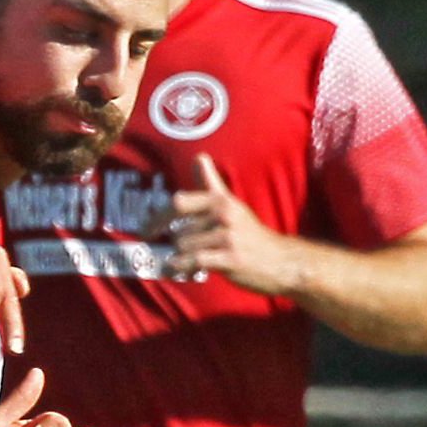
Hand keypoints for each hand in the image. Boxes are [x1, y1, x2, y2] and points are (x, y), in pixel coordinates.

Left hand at [158, 155, 299, 294]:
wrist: (280, 261)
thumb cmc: (250, 234)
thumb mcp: (232, 205)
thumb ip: (211, 183)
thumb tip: (199, 157)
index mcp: (221, 200)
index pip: (179, 202)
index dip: (157, 216)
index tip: (146, 228)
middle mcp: (224, 213)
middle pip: (179, 228)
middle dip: (172, 239)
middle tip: (168, 246)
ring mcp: (228, 236)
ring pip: (185, 247)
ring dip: (182, 256)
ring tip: (190, 260)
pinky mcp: (231, 258)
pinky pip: (195, 261)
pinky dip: (183, 266)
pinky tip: (181, 268)